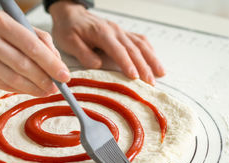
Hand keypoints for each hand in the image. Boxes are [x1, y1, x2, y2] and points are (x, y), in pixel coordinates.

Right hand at [0, 10, 69, 95]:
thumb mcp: (10, 23)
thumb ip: (36, 38)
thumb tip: (56, 61)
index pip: (32, 46)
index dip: (51, 63)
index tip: (65, 75)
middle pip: (24, 65)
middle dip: (45, 79)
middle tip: (57, 87)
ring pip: (14, 79)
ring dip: (34, 88)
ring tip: (46, 91)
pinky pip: (2, 85)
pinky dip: (19, 90)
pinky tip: (29, 90)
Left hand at [49, 1, 164, 84]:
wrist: (71, 14)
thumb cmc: (69, 28)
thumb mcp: (69, 41)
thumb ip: (83, 53)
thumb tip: (97, 65)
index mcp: (102, 33)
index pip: (118, 50)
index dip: (127, 64)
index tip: (135, 77)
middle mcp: (115, 31)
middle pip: (134, 49)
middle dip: (144, 67)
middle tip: (151, 83)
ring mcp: (120, 31)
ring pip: (141, 45)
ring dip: (152, 60)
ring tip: (160, 74)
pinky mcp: (122, 34)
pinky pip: (140, 41)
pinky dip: (150, 51)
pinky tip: (155, 61)